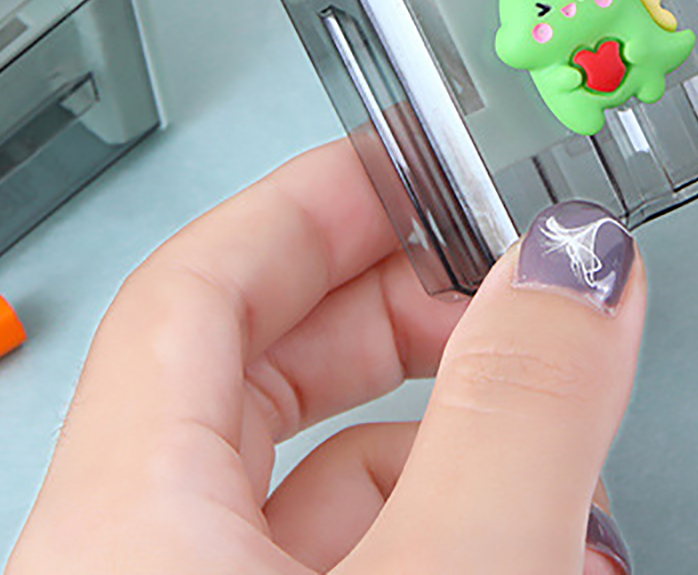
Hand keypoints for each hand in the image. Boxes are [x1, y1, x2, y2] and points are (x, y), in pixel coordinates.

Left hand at [7, 144, 642, 572]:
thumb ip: (514, 412)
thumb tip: (576, 264)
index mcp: (121, 519)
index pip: (193, 288)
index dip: (312, 203)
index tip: (415, 164)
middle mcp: (126, 568)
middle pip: (248, 374)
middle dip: (395, 310)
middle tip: (498, 280)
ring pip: (301, 485)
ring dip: (436, 431)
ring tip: (544, 426)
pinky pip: (336, 568)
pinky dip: (432, 524)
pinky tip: (527, 535)